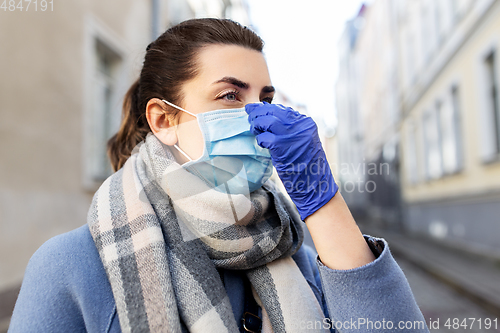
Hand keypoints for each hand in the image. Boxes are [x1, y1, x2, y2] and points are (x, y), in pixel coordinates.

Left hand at [245, 102, 337, 219]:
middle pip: (274, 111)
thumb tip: (270, 121)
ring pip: (268, 121)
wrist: (316, 185)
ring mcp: (292, 136)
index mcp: (306, 123)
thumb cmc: (308, 167)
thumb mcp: (303, 142)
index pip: (283, 110)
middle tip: (249, 115)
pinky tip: (261, 144)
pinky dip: (260, 139)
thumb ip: (291, 131)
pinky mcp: (283, 147)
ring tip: (254, 129)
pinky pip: (265, 137)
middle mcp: (300, 126)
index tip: (257, 109)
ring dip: (257, 124)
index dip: (267, 108)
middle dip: (259, 112)